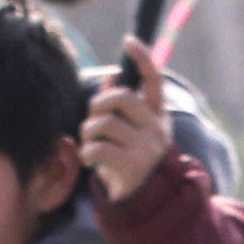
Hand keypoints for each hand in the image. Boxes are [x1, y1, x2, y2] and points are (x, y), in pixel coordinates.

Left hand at [78, 58, 171, 198]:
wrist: (148, 203)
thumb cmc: (133, 160)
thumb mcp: (132, 132)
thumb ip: (123, 107)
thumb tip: (113, 78)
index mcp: (157, 116)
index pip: (154, 80)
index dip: (143, 58)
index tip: (129, 41)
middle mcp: (156, 129)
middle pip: (121, 98)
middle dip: (98, 105)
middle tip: (94, 120)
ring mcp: (146, 147)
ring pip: (104, 123)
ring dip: (88, 133)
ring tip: (91, 145)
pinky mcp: (132, 166)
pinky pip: (97, 148)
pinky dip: (86, 154)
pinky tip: (90, 162)